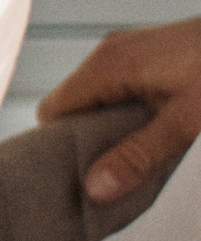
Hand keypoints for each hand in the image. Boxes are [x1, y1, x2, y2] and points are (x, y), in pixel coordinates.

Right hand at [39, 17, 200, 206]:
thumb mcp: (188, 122)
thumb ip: (140, 155)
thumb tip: (95, 188)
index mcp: (109, 63)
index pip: (53, 111)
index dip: (60, 148)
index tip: (78, 179)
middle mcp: (113, 53)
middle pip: (76, 108)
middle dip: (90, 145)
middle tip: (115, 178)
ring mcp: (133, 53)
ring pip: (102, 102)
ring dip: (117, 134)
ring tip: (142, 161)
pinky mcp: (154, 58)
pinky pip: (125, 94)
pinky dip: (135, 119)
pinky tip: (161, 138)